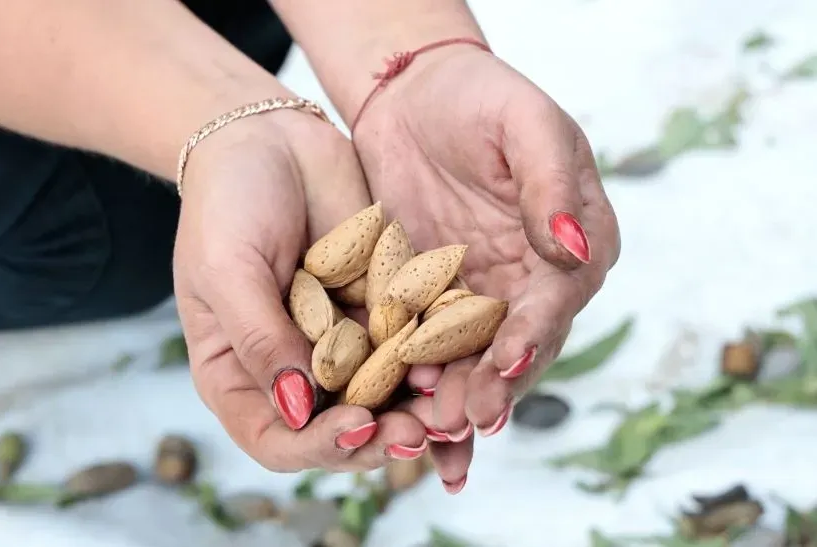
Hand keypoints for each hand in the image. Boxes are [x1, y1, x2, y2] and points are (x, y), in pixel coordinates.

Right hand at [172, 111, 427, 471]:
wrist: (269, 138)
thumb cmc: (227, 204)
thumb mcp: (228, 272)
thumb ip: (260, 340)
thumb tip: (297, 410)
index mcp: (241, 373)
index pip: (275, 437)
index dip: (316, 446)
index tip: (356, 427)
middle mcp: (295, 366)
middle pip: (336, 427)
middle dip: (378, 438)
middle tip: (415, 434)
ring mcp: (340, 339)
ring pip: (382, 394)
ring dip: (415, 407)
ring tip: (448, 411)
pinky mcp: (379, 307)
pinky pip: (409, 343)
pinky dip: (433, 356)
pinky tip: (457, 357)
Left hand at [352, 46, 620, 484]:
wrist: (413, 97)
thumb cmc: (479, 99)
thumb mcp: (523, 124)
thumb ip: (551, 182)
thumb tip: (575, 248)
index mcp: (574, 242)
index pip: (558, 297)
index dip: (535, 332)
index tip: (510, 361)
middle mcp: (534, 280)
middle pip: (519, 343)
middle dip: (494, 384)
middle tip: (467, 419)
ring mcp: (483, 295)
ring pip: (474, 359)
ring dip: (456, 398)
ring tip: (430, 431)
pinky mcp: (433, 300)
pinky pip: (429, 349)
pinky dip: (418, 384)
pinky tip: (403, 420)